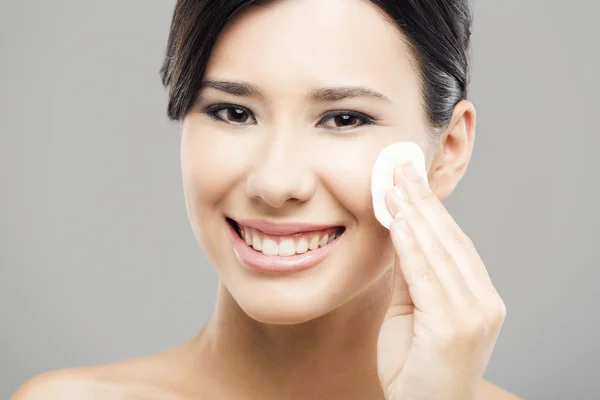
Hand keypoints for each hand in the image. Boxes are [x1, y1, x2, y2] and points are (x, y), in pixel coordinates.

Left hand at [376, 161, 505, 399]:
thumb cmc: (414, 365)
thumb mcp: (411, 310)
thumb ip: (410, 274)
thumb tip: (398, 232)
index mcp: (478, 297)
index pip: (454, 242)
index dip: (431, 208)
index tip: (410, 179)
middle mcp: (484, 302)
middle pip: (450, 240)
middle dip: (423, 201)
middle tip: (401, 168)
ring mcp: (474, 314)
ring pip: (440, 252)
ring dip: (415, 215)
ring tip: (395, 185)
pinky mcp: (455, 326)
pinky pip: (427, 276)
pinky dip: (412, 246)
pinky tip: (399, 220)